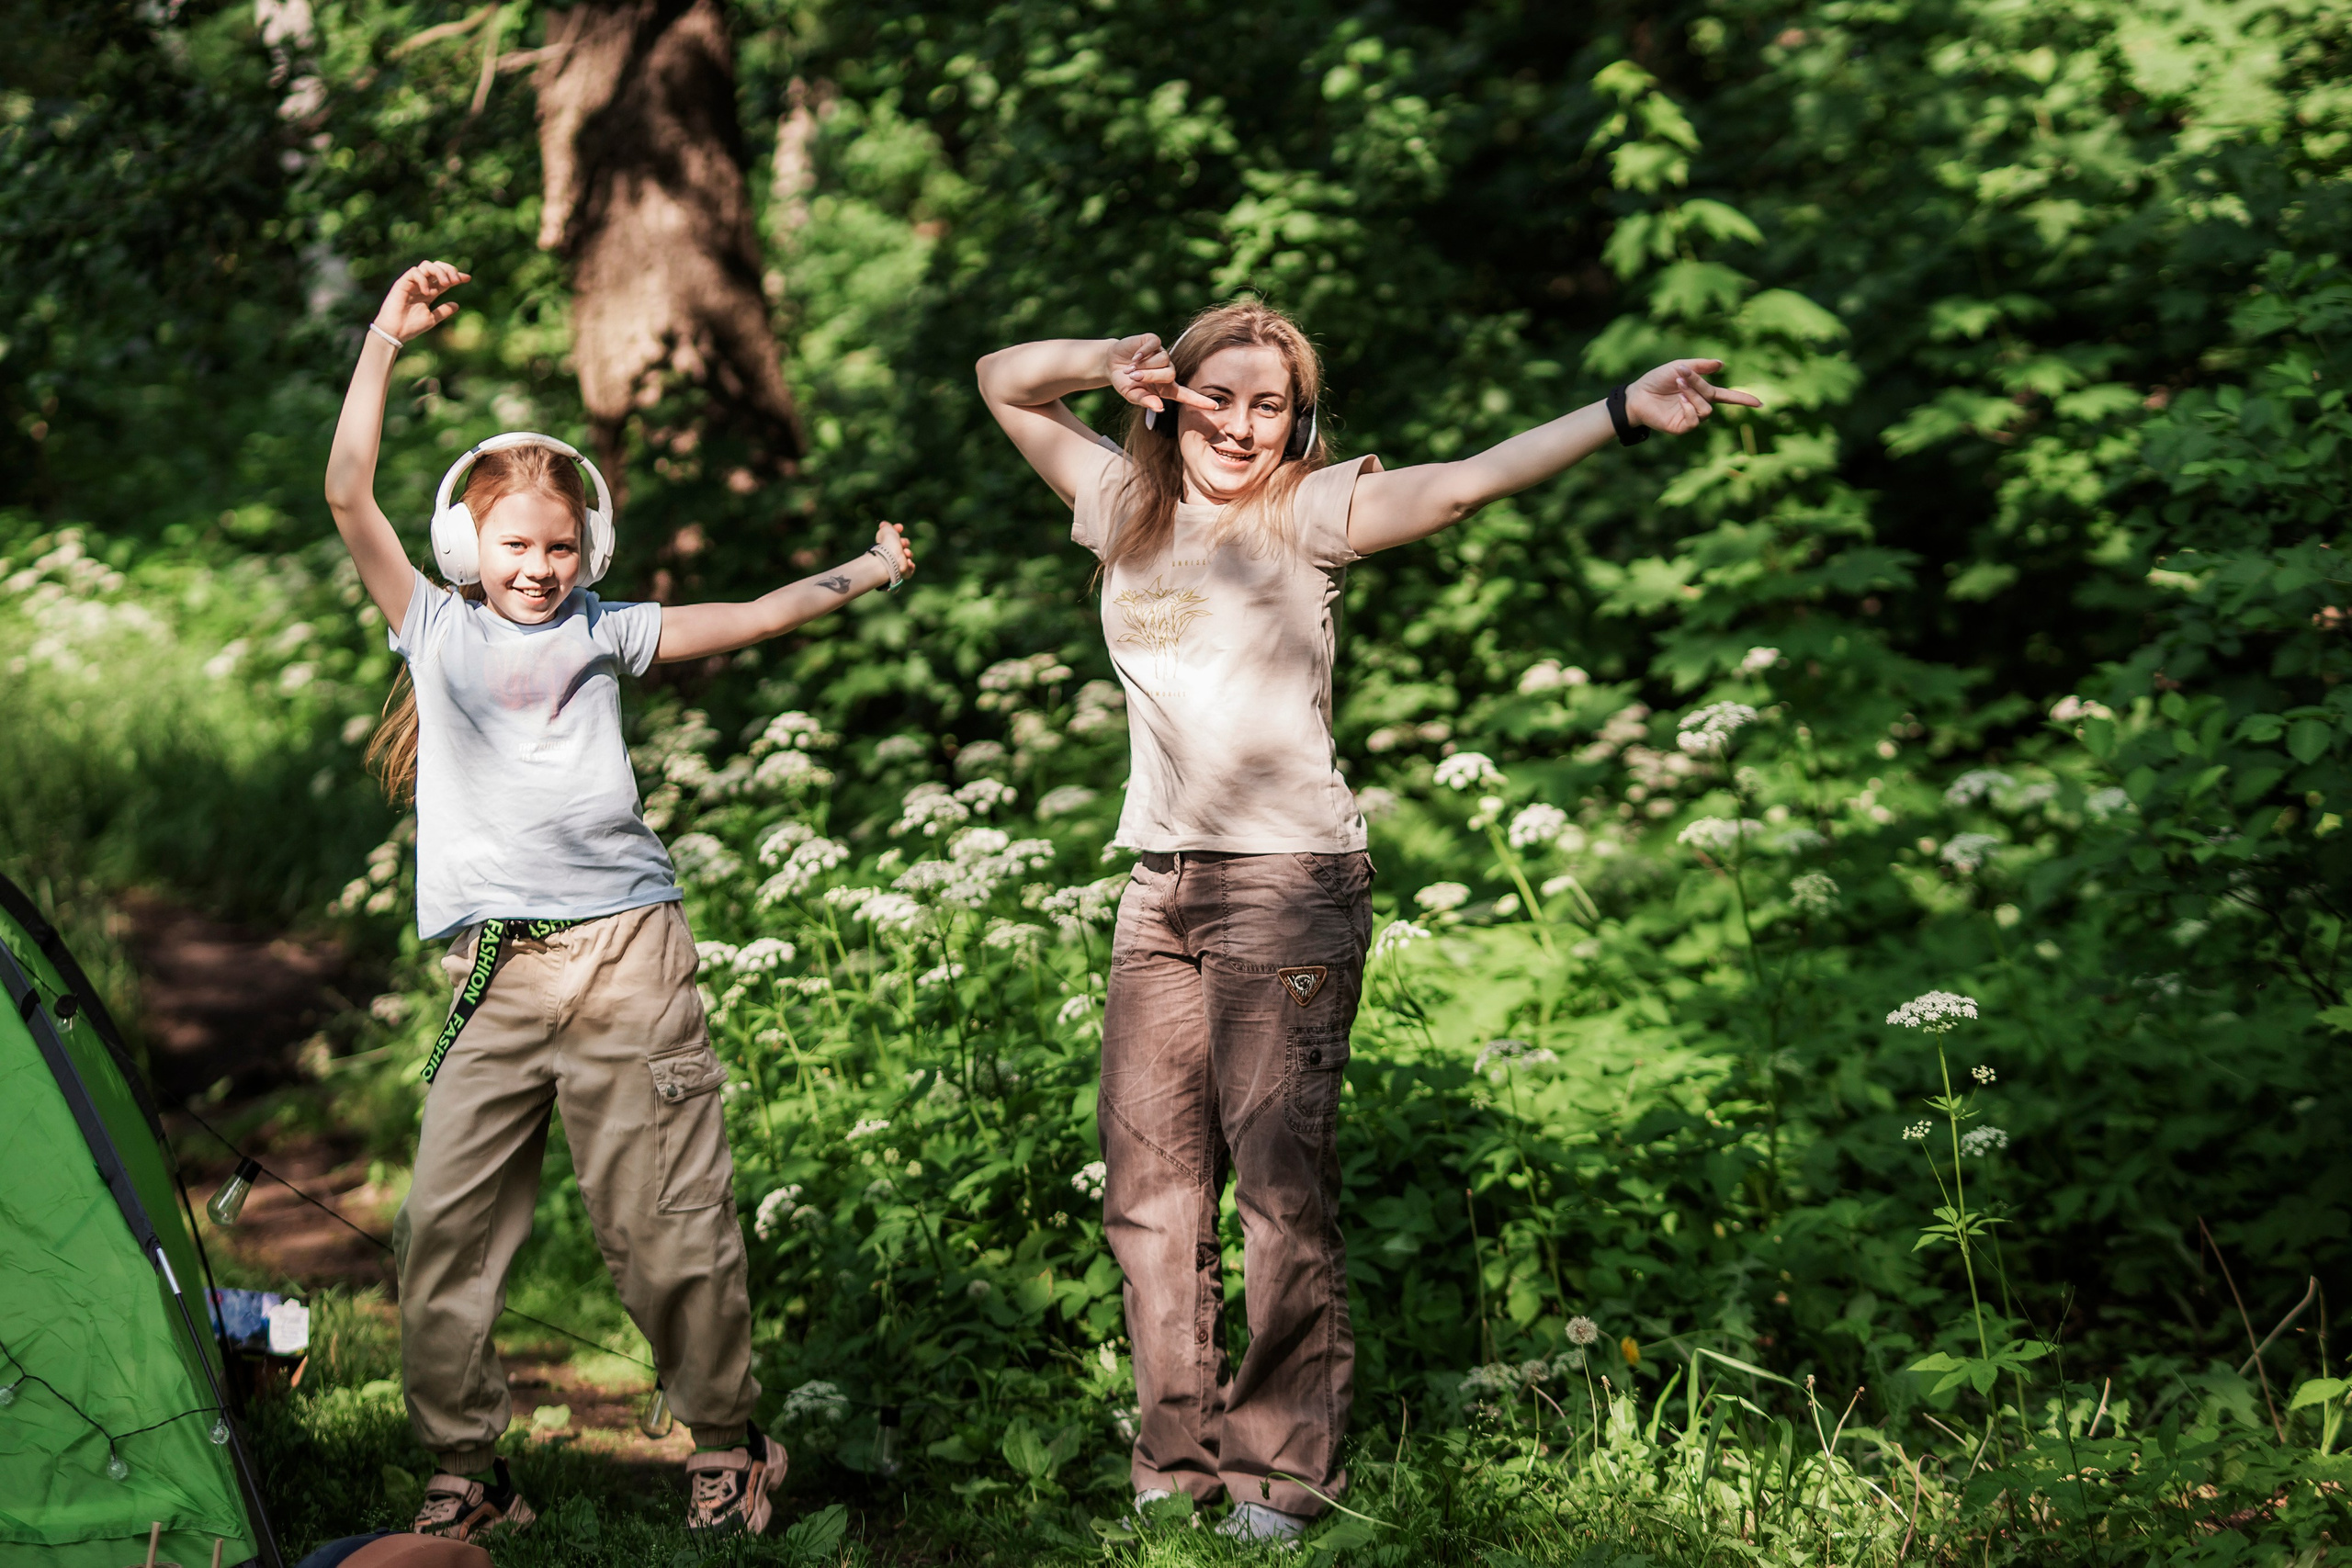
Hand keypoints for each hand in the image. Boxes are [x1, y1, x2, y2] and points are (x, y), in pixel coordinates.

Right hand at [371, 260, 471, 344]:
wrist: (395, 332)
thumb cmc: (411, 327)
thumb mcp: (432, 319)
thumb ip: (443, 311)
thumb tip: (457, 305)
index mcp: (429, 292)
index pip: (444, 279)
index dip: (456, 276)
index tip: (468, 278)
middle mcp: (421, 285)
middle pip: (436, 266)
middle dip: (449, 270)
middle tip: (456, 280)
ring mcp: (412, 283)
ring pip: (426, 265)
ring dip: (439, 271)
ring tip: (446, 284)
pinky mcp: (402, 283)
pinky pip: (415, 272)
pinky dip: (424, 280)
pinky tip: (427, 293)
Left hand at [874, 519, 914, 581]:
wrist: (890, 559)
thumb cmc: (887, 544)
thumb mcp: (886, 530)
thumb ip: (886, 526)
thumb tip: (883, 524)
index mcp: (887, 544)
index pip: (895, 536)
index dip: (898, 530)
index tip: (900, 527)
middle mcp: (892, 553)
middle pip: (904, 545)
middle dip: (905, 542)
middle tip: (902, 543)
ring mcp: (898, 563)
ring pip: (908, 556)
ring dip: (908, 553)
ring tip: (905, 553)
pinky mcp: (904, 572)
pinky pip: (911, 568)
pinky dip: (911, 565)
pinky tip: (908, 562)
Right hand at [1105, 332, 1215, 413]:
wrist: (1111, 364)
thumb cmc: (1124, 382)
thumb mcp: (1132, 395)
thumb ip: (1145, 401)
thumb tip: (1160, 408)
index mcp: (1165, 388)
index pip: (1186, 395)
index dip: (1199, 401)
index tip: (1214, 406)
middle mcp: (1167, 370)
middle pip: (1169, 374)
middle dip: (1150, 376)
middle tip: (1133, 377)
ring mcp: (1162, 355)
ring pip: (1162, 359)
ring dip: (1144, 365)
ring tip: (1130, 367)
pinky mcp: (1154, 341)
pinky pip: (1154, 345)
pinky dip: (1143, 352)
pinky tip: (1134, 357)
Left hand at [1625, 358, 1762, 434]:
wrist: (1637, 394)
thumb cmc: (1657, 380)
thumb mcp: (1679, 367)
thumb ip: (1700, 366)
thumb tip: (1721, 364)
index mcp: (1702, 392)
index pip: (1727, 397)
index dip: (1743, 399)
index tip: (1760, 403)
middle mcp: (1699, 406)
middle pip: (1712, 397)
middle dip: (1699, 384)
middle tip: (1682, 374)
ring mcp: (1691, 418)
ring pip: (1706, 410)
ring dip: (1693, 395)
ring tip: (1678, 385)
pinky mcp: (1681, 427)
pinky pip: (1695, 420)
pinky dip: (1689, 408)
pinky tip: (1679, 401)